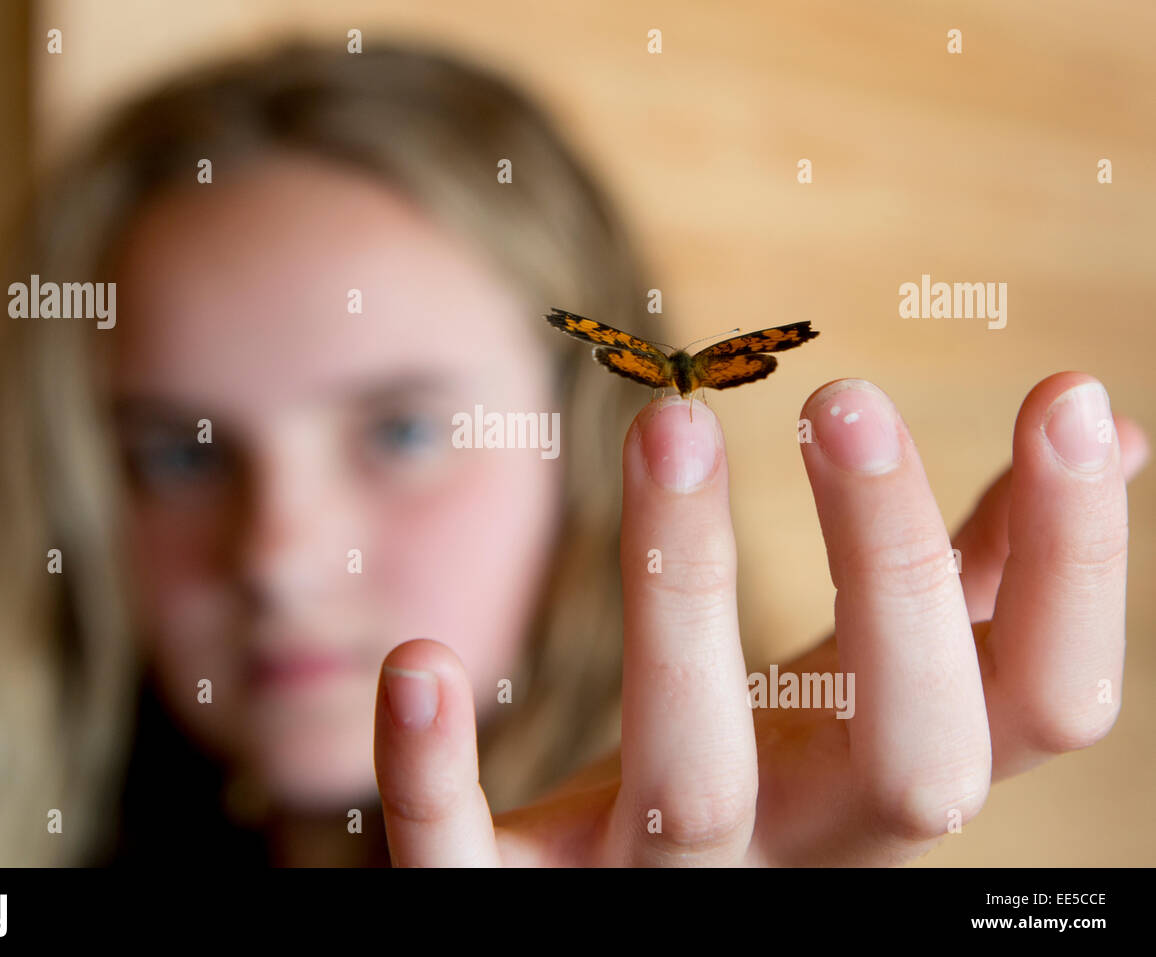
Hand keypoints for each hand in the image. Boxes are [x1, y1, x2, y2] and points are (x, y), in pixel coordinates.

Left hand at [372, 372, 1147, 864]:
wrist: (636, 906)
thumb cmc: (775, 769)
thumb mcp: (871, 681)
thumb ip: (976, 576)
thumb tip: (1111, 430)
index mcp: (893, 780)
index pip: (1041, 702)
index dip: (1075, 565)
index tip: (1059, 390)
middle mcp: (803, 850)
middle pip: (905, 757)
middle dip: (894, 578)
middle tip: (848, 398)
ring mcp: (658, 889)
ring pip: (692, 776)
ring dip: (680, 599)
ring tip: (670, 421)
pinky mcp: (523, 906)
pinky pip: (473, 867)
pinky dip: (439, 780)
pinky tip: (417, 663)